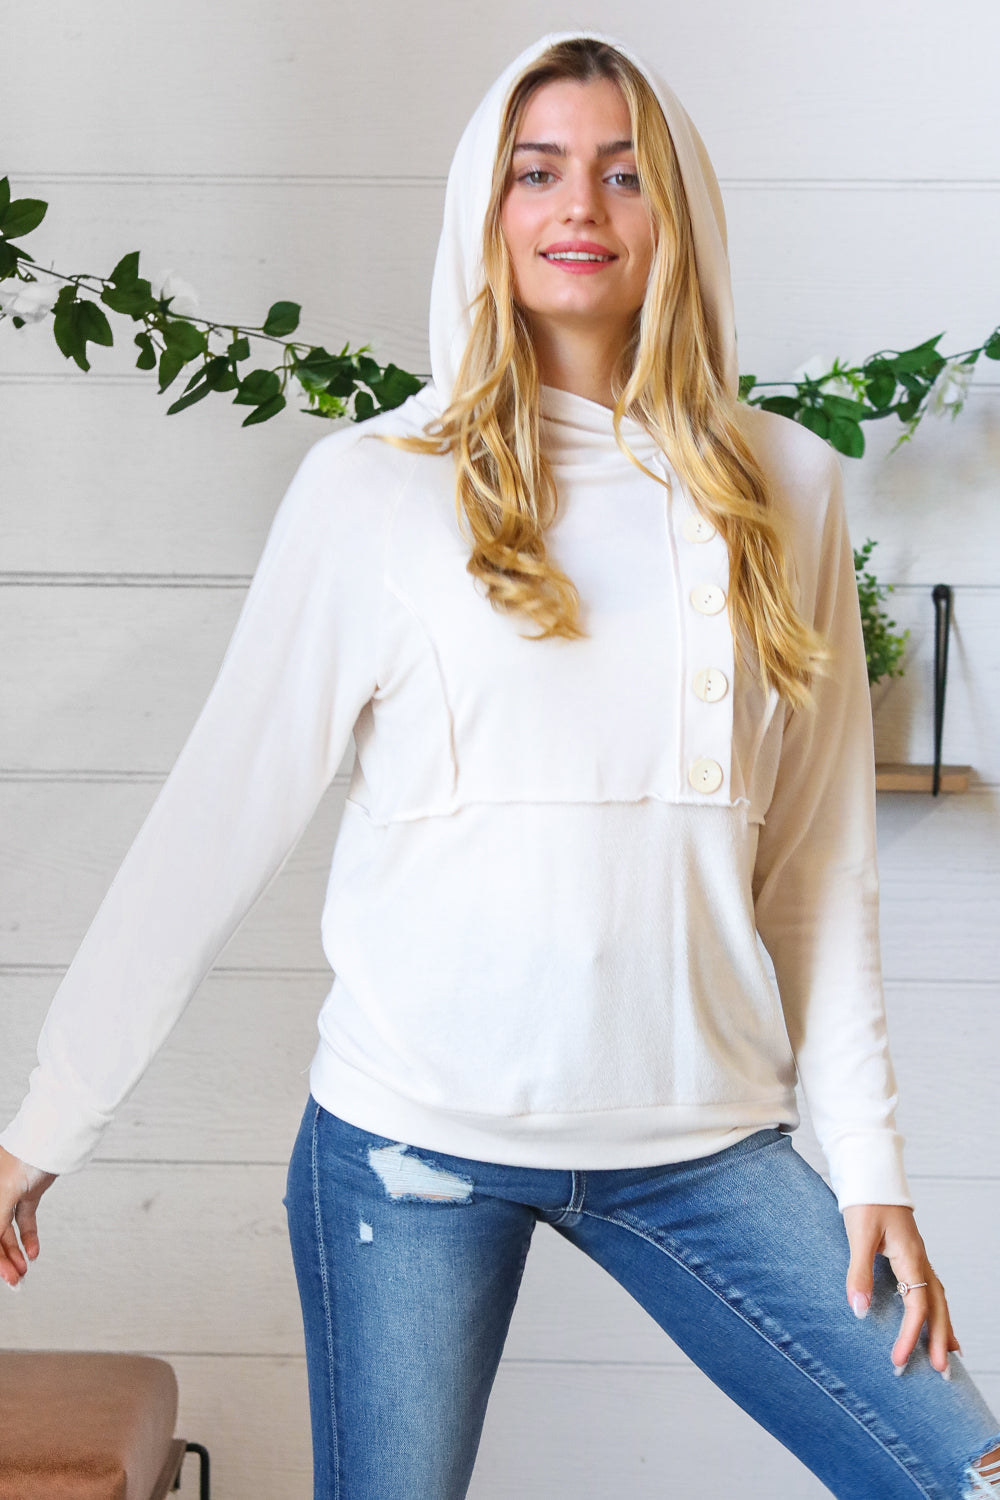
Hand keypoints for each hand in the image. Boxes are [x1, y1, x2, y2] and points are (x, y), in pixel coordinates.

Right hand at [0, 1145, 56, 1287]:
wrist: (53, 1137)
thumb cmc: (23, 1156)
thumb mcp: (3, 1194)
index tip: (3, 1277)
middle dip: (3, 1260)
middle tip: (14, 1280)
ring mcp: (9, 1194)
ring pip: (7, 1231)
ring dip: (15, 1253)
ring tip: (24, 1271)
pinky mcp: (27, 1192)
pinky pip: (24, 1220)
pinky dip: (28, 1237)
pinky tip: (33, 1253)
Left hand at [843, 1203, 959, 1374]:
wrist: (871, 1172)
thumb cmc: (865, 1200)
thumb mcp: (858, 1235)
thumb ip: (858, 1273)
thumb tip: (858, 1311)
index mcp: (910, 1257)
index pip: (917, 1305)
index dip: (909, 1335)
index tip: (897, 1359)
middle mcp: (920, 1260)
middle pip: (937, 1306)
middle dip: (938, 1340)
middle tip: (940, 1374)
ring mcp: (918, 1256)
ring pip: (938, 1298)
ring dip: (942, 1327)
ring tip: (947, 1356)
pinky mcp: (910, 1253)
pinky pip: (930, 1287)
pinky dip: (936, 1308)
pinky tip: (934, 1318)